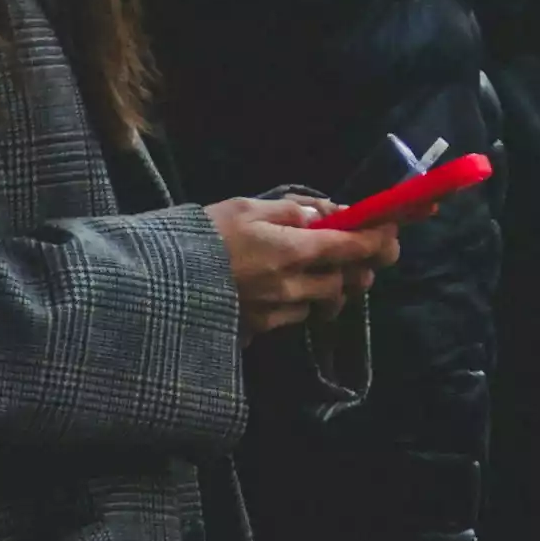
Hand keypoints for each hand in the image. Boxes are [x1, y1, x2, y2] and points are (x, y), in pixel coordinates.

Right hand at [209, 193, 398, 333]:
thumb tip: (328, 213)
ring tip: (319, 274)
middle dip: (358, 269)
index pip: (352, 247)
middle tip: (359, 257)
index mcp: (290, 250)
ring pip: (321, 304)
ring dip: (328, 289)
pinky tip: (284, 292)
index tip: (392, 232)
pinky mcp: (254, 332)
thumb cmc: (196, 236)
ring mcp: (271, 313)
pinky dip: (299, 305)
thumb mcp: (244, 208)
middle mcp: (288, 286)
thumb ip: (292, 211)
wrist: (147, 281)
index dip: (378, 240)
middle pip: (345, 282)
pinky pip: (292, 319)